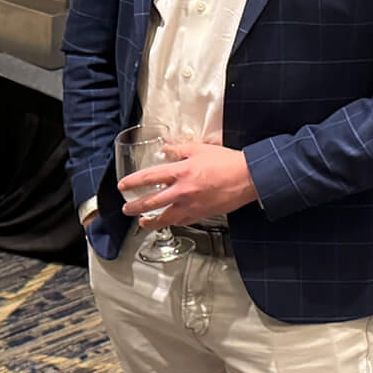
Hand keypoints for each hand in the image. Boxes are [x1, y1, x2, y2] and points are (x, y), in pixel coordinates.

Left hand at [121, 141, 258, 228]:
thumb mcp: (200, 149)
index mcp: (181, 172)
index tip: (123, 186)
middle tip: (126, 209)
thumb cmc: (227, 163)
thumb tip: (165, 150)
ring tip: (142, 222)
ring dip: (150, 222)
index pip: (149, 177)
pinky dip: (172, 222)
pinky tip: (167, 222)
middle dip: (135, 207)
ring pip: (165, 218)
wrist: (249, 178)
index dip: (132, 182)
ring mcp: (191, 205)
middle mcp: (183, 191)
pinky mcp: (201, 214)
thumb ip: (178, 149)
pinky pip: (182, 221)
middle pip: (151, 202)